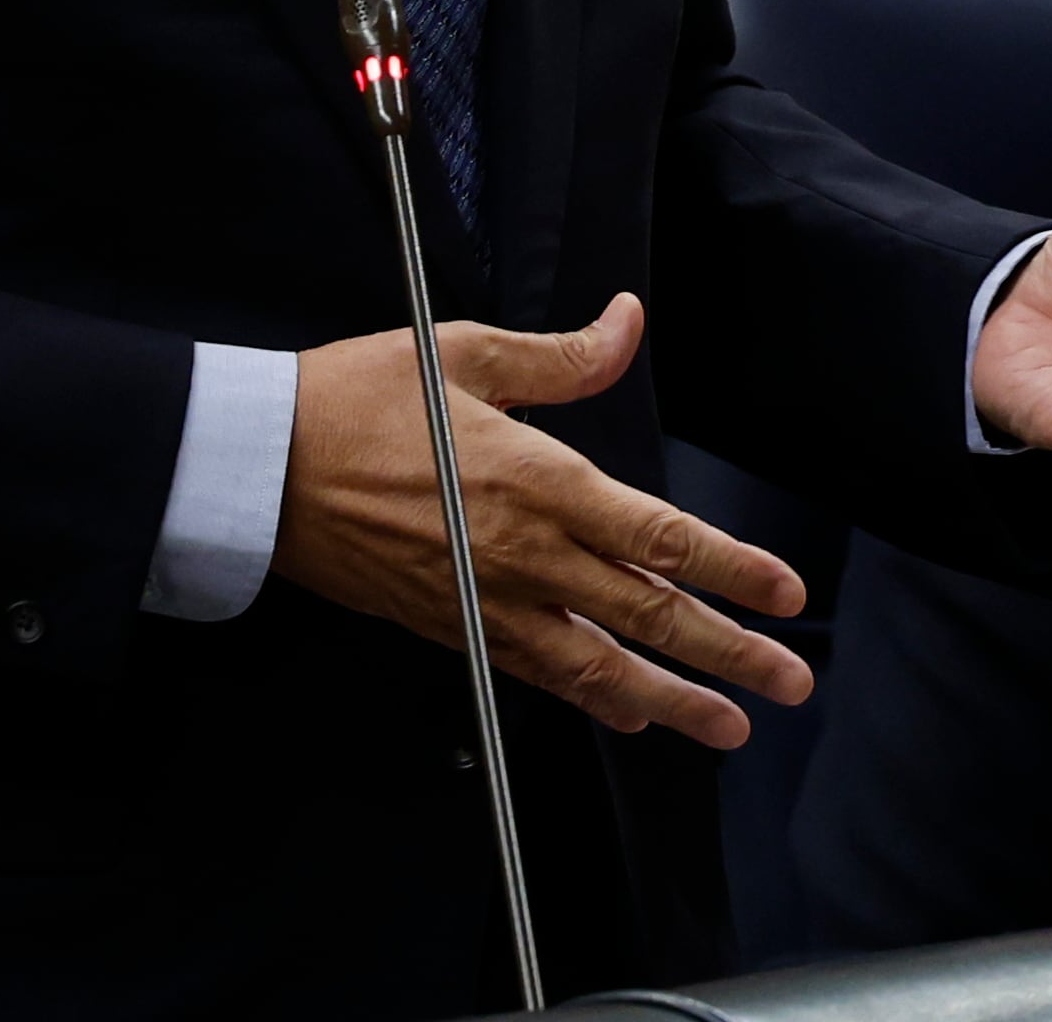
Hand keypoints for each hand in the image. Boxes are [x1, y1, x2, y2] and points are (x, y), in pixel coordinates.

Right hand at [269, 291, 812, 748]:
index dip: (730, 568)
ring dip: (671, 699)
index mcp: (538, 479)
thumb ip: (560, 356)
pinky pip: (536, 672)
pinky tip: (628, 714)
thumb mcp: (462, 351)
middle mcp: (523, 551)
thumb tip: (627, 323)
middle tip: (791, 684)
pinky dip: (590, 697)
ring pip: (598, 662)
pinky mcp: (449, 625)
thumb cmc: (355, 397)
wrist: (261, 467)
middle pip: (646, 612)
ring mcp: (485, 599)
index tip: (787, 594)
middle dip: (728, 651)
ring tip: (729, 728)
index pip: (659, 535)